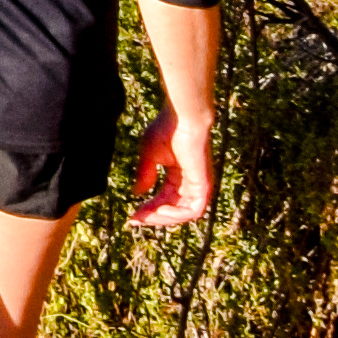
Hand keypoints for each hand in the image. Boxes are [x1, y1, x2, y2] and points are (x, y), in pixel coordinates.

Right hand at [120, 107, 214, 230]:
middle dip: (154, 217)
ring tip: (146, 217)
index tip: (132, 216)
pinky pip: (194, 211)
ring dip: (164, 219)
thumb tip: (137, 194)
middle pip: (173, 209)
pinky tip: (159, 211)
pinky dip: (177, 215)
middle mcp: (190, 182)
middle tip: (136, 219)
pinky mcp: (204, 185)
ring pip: (184, 214)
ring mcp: (199, 185)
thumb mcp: (149, 155)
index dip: (149, 209)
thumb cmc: (167, 129)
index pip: (164, 199)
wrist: (183, 117)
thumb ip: (145, 175)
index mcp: (179, 174)